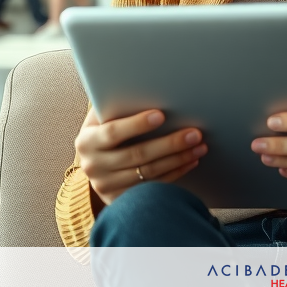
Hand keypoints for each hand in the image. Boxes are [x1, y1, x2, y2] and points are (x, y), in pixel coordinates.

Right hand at [75, 108, 206, 205]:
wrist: (96, 163)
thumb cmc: (105, 130)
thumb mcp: (103, 118)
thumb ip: (117, 106)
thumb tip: (146, 87)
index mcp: (87, 141)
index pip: (113, 132)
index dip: (136, 124)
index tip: (161, 115)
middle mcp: (93, 166)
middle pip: (137, 155)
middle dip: (169, 143)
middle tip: (194, 133)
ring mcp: (106, 186)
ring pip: (149, 172)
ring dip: (178, 159)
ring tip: (199, 146)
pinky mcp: (121, 200)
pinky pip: (154, 187)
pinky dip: (175, 173)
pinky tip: (190, 161)